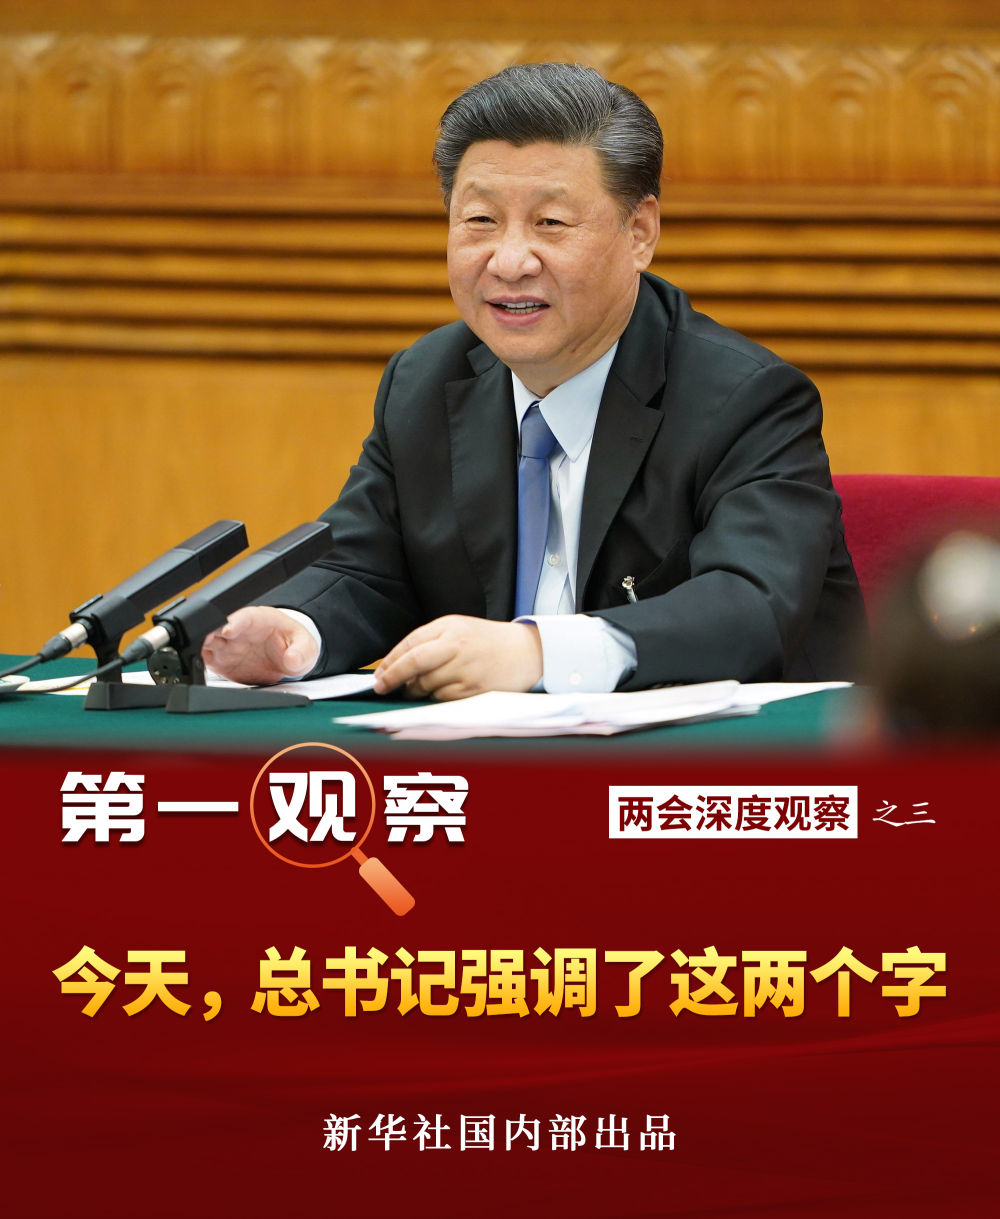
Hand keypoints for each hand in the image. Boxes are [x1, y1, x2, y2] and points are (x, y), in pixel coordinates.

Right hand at [201, 607, 318, 685]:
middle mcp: (239, 630)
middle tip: (205, 641)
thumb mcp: (306, 646)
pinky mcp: (222, 661)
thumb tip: (294, 658)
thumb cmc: (293, 644)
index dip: (235, 622)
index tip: (228, 630)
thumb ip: (302, 651)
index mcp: (259, 619)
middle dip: (210, 632)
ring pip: (208, 643)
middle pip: (219, 627)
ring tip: (197, 653)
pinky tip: (197, 666)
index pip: (245, 617)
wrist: (287, 658)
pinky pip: (207, 659)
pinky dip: (200, 662)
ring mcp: (229, 645)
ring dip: (202, 647)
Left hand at [373, 616, 542, 700]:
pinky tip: (439, 692)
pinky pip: (442, 698)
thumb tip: (397, 665)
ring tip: (416, 689)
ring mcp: (465, 668)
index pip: (410, 644)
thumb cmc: (486, 641)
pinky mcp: (473, 688)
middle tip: (382, 688)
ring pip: (426, 685)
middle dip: (393, 678)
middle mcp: (456, 646)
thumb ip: (429, 641)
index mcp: (449, 627)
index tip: (379, 676)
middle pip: (414, 663)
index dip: (390, 662)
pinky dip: (434, 698)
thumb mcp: (457, 628)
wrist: (525, 651)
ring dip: (415, 691)